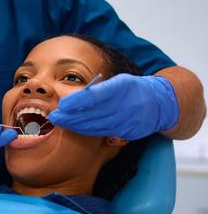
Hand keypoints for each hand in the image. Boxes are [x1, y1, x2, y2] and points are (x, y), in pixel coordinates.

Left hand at [48, 74, 178, 139]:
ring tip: (58, 121)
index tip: (62, 104)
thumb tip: (74, 97)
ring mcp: (128, 121)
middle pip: (94, 113)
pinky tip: (73, 127)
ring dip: (75, 125)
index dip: (78, 101)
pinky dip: (86, 130)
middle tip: (54, 116)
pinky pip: (103, 132)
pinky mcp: (128, 132)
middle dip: (71, 116)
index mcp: (123, 87)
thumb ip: (99, 89)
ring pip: (96, 125)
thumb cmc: (133, 89)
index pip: (97, 95)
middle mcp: (126, 105)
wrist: (160, 104)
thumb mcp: (119, 81)